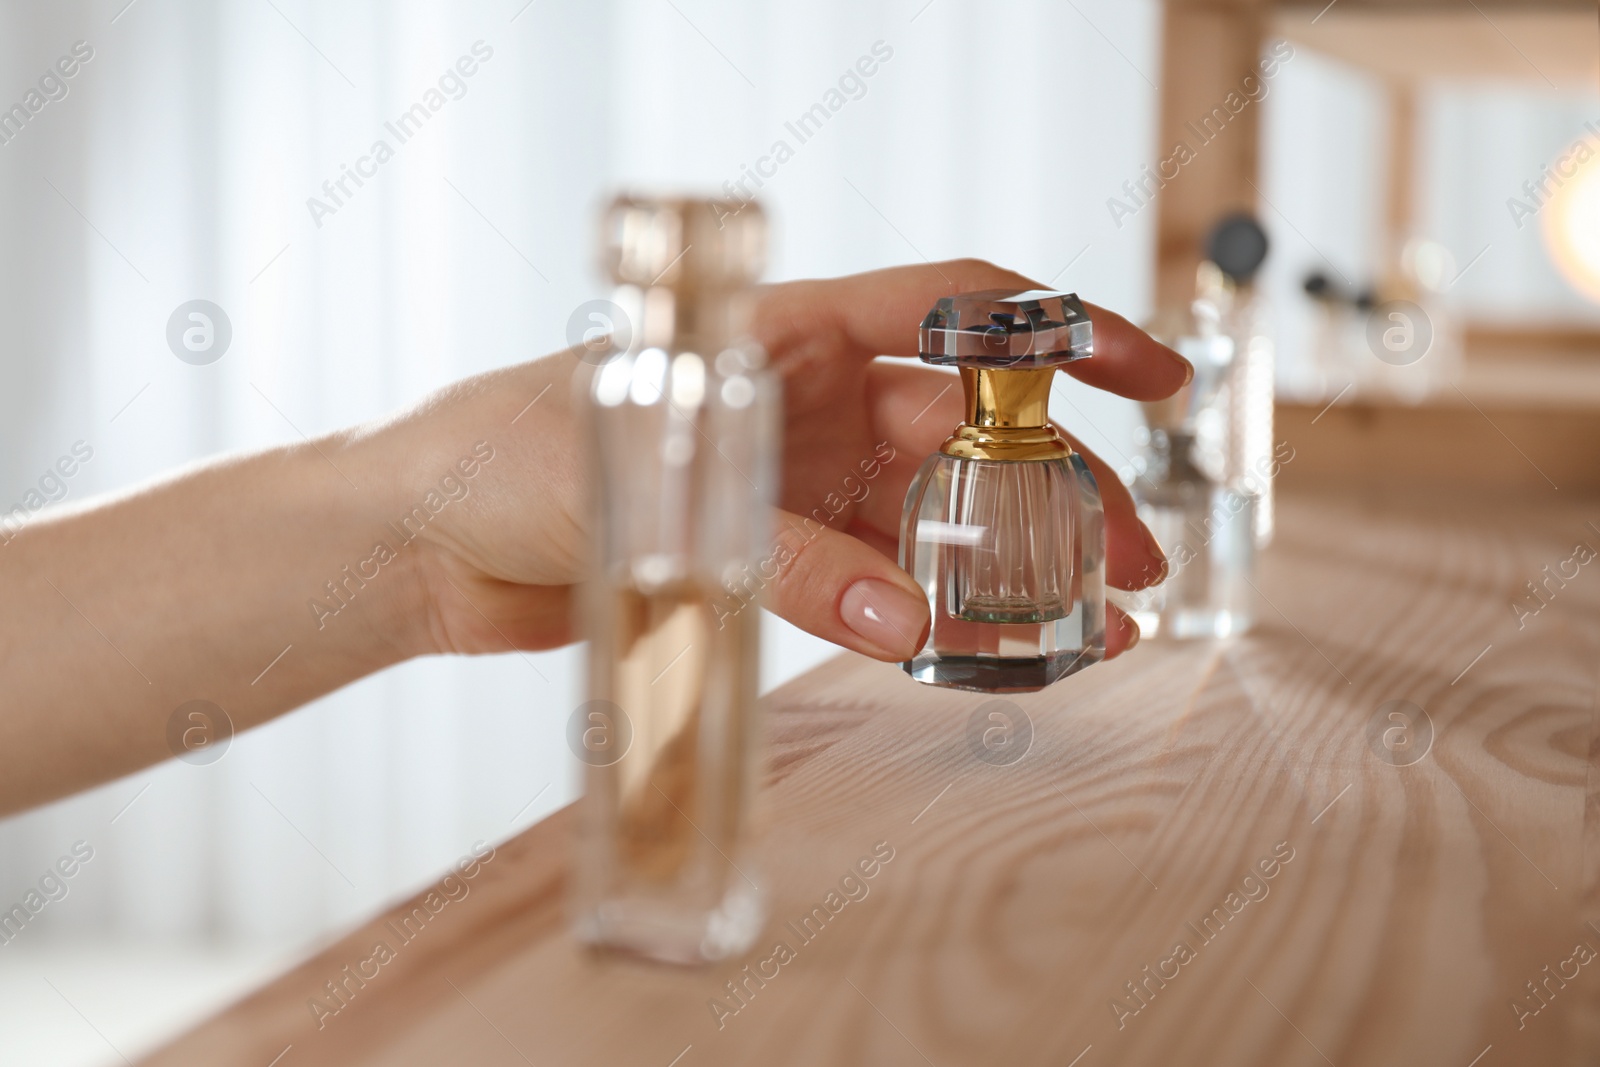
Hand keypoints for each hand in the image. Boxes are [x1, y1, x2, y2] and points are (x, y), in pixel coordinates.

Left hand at [382, 260, 1188, 663]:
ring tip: (1090, 620)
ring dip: (1009, 563)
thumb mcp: (657, 479)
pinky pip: (870, 582)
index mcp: (789, 331)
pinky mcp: (765, 556)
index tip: (1149, 373)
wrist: (421, 539)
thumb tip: (907, 619)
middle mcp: (806, 400)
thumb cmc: (504, 452)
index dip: (1065, 331)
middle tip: (1133, 557)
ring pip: (930, 515)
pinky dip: (928, 615)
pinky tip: (983, 647)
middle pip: (968, 430)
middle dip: (1060, 486)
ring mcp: (791, 480)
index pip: (956, 306)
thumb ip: (786, 550)